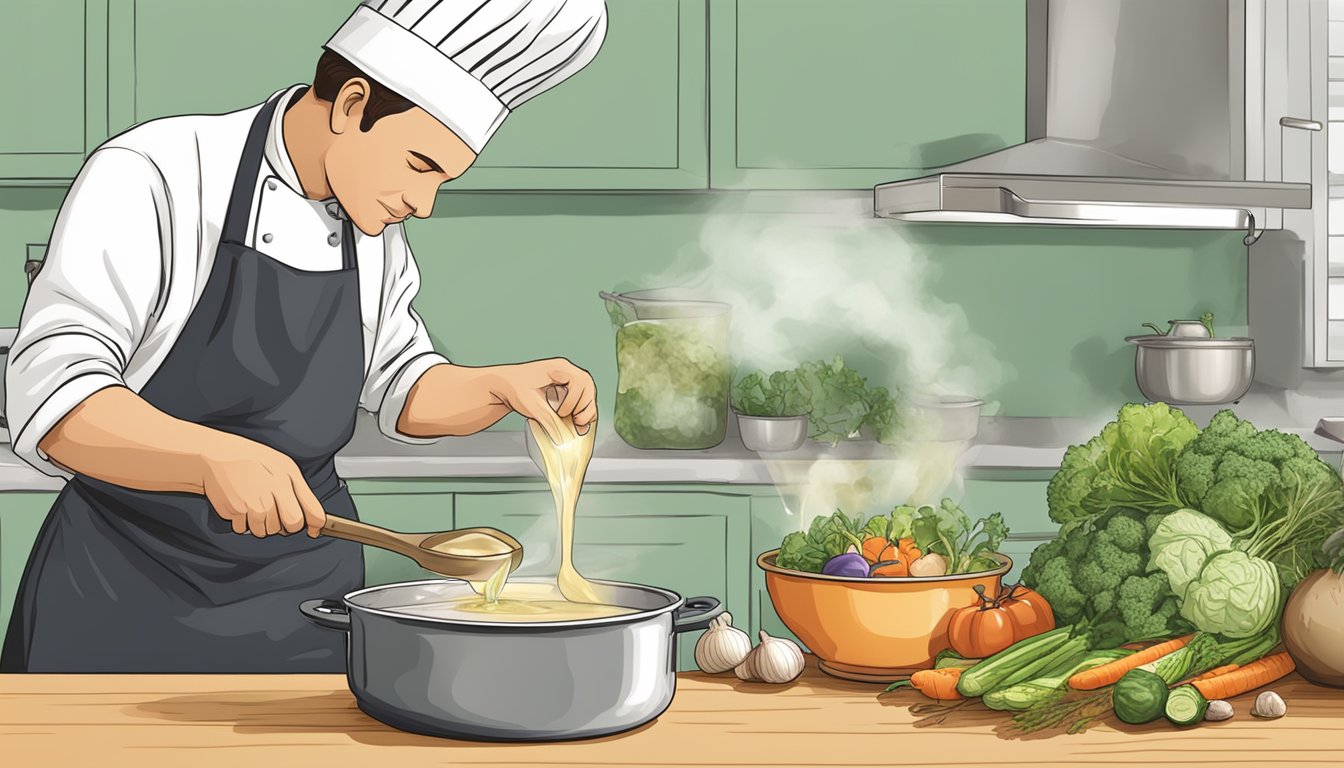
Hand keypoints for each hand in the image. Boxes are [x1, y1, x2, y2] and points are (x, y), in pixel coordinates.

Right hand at [199, 432, 326, 538]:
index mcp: (287, 477)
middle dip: (286, 524)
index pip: (309, 512)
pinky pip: (244, 529)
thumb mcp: (284, 466)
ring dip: (262, 524)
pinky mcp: (235, 511)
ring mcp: (253, 502)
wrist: (215, 456)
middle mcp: (272, 490)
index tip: (314, 530)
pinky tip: (241, 506)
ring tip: (255, 503)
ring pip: (267, 531)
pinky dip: (243, 523)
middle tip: (275, 511)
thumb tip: (315, 520)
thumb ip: (302, 492)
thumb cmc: (251, 460)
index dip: (315, 524)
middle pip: (291, 526)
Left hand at [493, 358, 596, 443]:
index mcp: (558, 368)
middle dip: (585, 406)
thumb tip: (562, 437)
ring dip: (586, 409)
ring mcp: (568, 378)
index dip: (575, 400)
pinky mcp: (567, 388)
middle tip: (576, 422)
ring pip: (588, 392)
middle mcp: (566, 370)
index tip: (562, 414)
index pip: (580, 381)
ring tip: (578, 423)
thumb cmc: (514, 387)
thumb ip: (548, 421)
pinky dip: (583, 410)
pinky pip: (583, 397)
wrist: (505, 385)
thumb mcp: (531, 405)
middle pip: (588, 386)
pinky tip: (577, 421)